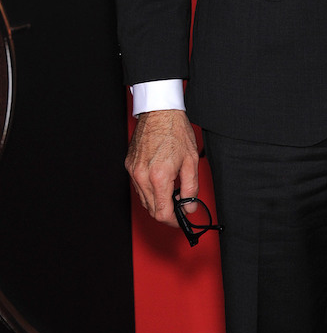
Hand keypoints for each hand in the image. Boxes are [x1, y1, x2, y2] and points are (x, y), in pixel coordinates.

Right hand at [125, 109, 199, 226]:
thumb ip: (191, 188)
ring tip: (172, 188)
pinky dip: (150, 188)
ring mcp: (133, 171)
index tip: (182, 220)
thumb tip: (189, 207)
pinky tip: (161, 178)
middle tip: (181, 204)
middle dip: (167, 211)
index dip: (174, 221)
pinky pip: (139, 186)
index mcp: (159, 176)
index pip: (163, 213)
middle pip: (152, 209)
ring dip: (158, 200)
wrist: (160, 111)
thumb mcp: (191, 160)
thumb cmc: (175, 131)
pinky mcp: (129, 165)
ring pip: (144, 199)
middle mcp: (142, 176)